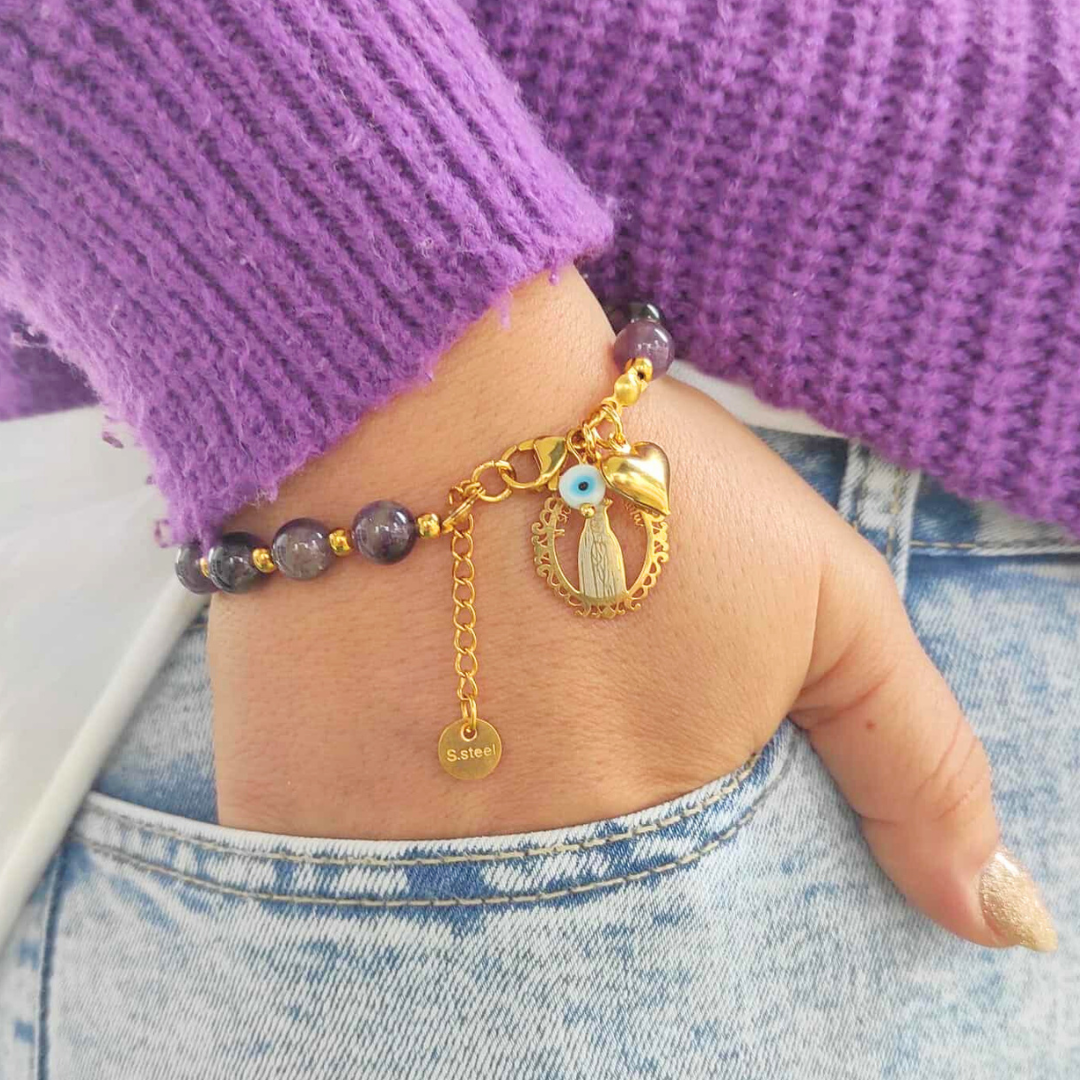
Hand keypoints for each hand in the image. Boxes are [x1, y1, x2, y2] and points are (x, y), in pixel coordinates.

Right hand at [210, 269, 1055, 951]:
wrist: (430, 397)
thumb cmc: (634, 478)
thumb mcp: (821, 600)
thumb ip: (915, 763)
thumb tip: (1005, 923)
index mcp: (669, 835)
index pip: (707, 944)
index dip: (696, 867)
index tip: (660, 780)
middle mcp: (534, 876)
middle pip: (589, 939)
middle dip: (595, 842)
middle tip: (566, 719)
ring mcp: (403, 859)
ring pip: (469, 910)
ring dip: (489, 826)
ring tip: (486, 697)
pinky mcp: (293, 824)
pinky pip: (355, 881)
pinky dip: (388, 821)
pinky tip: (404, 712)